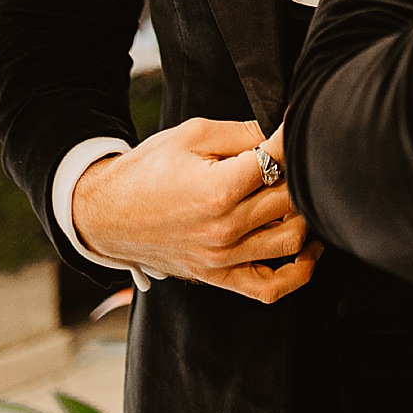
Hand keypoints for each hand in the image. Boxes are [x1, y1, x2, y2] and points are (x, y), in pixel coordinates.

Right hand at [70, 116, 321, 303]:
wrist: (106, 214)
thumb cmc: (147, 170)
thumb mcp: (192, 135)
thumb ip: (243, 132)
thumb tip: (284, 129)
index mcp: (218, 190)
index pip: (280, 160)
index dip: (292, 137)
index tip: (297, 123)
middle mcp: (224, 230)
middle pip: (291, 199)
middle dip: (298, 172)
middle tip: (293, 157)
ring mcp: (222, 259)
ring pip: (292, 240)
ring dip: (304, 214)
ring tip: (298, 193)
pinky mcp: (218, 277)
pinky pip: (270, 289)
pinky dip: (298, 272)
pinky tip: (307, 247)